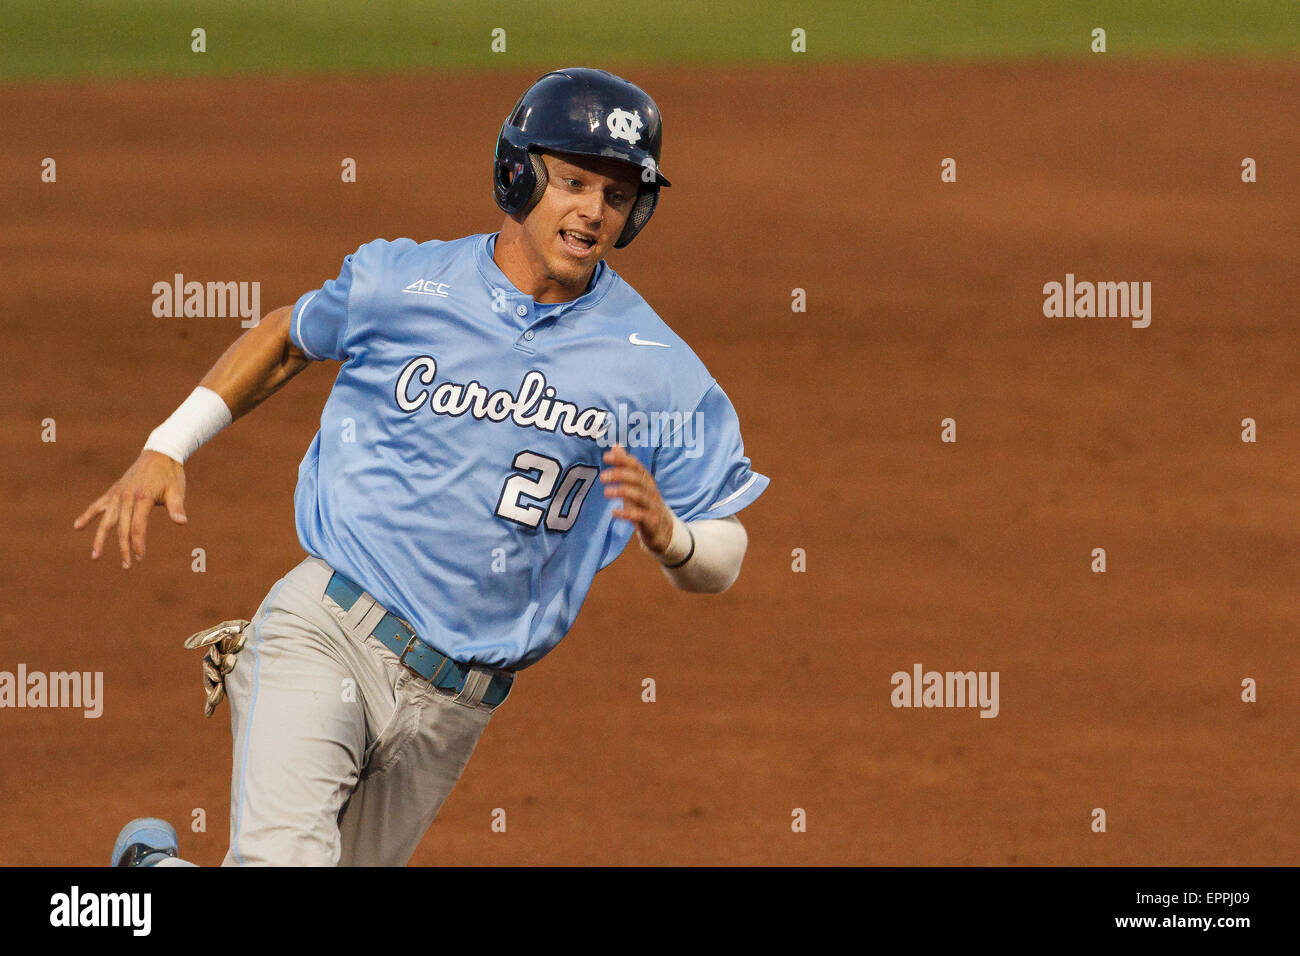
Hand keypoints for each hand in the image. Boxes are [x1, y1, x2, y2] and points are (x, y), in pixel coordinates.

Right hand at [73, 450, 187, 567]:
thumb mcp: (177, 490)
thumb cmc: (171, 474)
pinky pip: (98, 505)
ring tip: (95, 556)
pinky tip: (77, 526)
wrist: (159, 453)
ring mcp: (117, 494)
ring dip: (101, 538)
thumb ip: (176, 507)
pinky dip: (88, 515)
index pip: (137, 526)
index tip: (140, 557)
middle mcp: (126, 497)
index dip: (138, 543)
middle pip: (122, 528)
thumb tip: (182, 522)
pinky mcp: (113, 491)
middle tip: (126, 566)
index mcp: (142, 497)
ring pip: (106, 520)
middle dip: (124, 548)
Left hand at [601, 445, 673, 555]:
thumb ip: (625, 466)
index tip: (606, 457)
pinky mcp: (652, 521)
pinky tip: (614, 512)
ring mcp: (653, 506)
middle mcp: (651, 491)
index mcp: (646, 480)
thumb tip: (615, 446)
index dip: (622, 460)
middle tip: (603, 476)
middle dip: (621, 475)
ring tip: (606, 492)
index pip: (636, 466)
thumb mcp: (635, 485)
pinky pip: (641, 516)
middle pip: (638, 479)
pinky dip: (628, 513)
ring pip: (640, 495)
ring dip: (623, 491)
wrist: (664, 530)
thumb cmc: (644, 504)